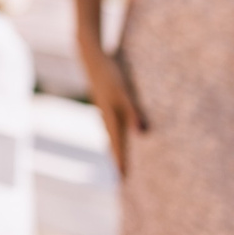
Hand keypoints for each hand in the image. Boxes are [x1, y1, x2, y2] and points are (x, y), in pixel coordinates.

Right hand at [80, 41, 144, 177]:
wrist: (90, 55)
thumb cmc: (109, 72)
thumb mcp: (123, 91)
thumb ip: (134, 111)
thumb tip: (143, 133)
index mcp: (111, 117)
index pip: (118, 145)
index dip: (121, 162)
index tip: (123, 179)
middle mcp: (107, 116)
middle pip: (114, 142)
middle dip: (118, 158)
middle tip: (122, 177)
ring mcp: (106, 109)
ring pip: (112, 133)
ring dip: (116, 146)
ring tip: (119, 159)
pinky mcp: (108, 100)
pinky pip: (112, 123)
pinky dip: (116, 133)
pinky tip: (118, 131)